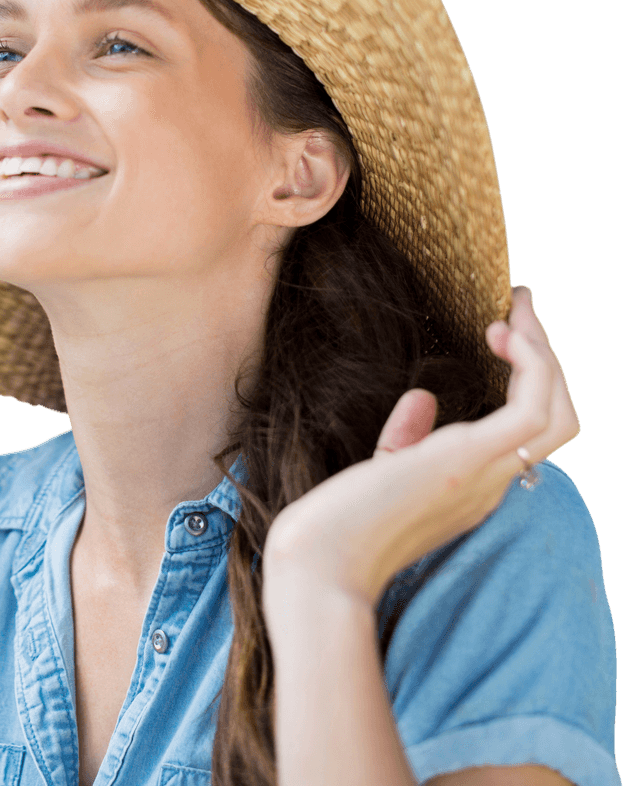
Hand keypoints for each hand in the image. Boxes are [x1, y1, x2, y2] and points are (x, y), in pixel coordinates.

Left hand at [262, 285, 579, 616]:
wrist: (320, 566)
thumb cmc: (341, 526)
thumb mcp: (381, 474)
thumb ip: (405, 438)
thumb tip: (422, 396)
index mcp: (475, 486)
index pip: (530, 433)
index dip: (529, 380)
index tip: (504, 332)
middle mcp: (492, 482)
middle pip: (554, 416)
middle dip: (544, 356)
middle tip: (520, 307)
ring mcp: (486, 473)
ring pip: (554, 409)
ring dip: (542, 351)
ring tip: (516, 310)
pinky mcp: (469, 460)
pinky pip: (532, 409)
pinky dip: (532, 364)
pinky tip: (504, 332)